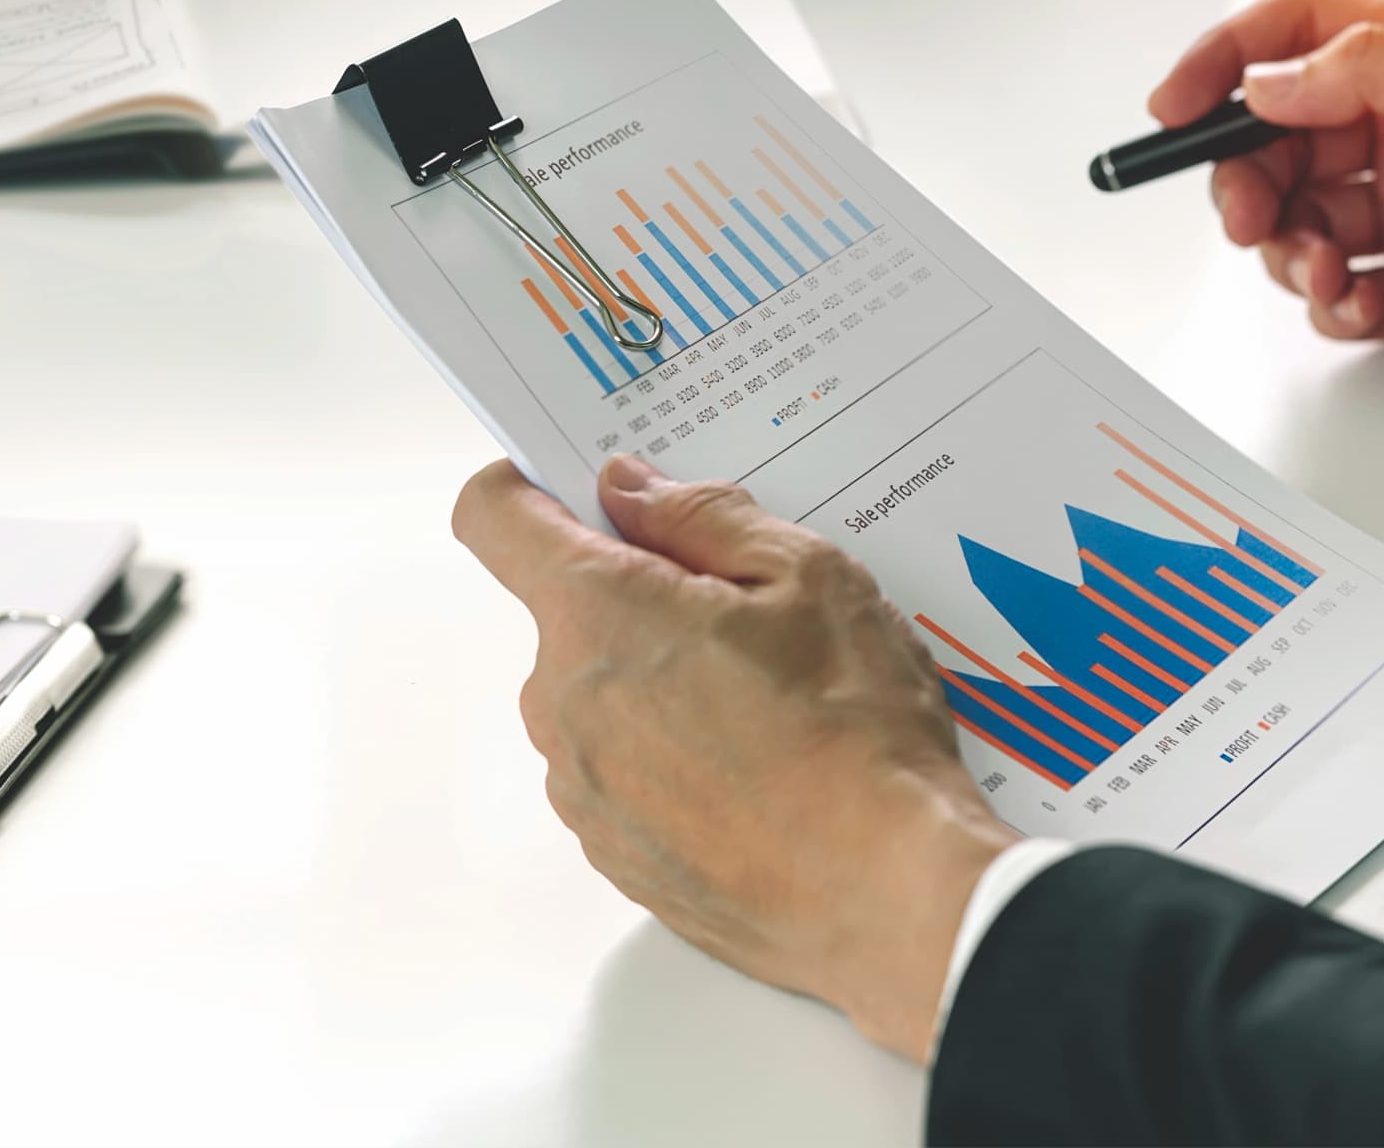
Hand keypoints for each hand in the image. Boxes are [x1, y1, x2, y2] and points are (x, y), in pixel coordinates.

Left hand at [452, 455, 1017, 1064]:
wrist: (888, 897)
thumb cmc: (855, 733)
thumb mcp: (810, 576)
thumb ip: (701, 516)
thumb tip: (628, 489)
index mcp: (596, 614)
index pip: (494, 516)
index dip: (529, 486)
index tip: (580, 490)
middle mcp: (560, 702)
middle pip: (566, 613)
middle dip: (636, 598)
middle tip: (741, 614)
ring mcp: (580, 788)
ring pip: (597, 696)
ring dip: (657, 684)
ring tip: (766, 707)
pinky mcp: (612, 852)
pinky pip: (622, 773)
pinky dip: (671, 759)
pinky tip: (755, 773)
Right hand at [1155, 0, 1383, 404]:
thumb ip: (1365, 72)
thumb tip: (1268, 79)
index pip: (1298, 36)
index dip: (1227, 62)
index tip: (1176, 107)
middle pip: (1277, 138)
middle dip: (1244, 176)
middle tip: (1247, 212)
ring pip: (1295, 219)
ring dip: (1284, 245)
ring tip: (1322, 267)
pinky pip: (1334, 294)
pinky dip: (1326, 303)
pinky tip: (1358, 304)